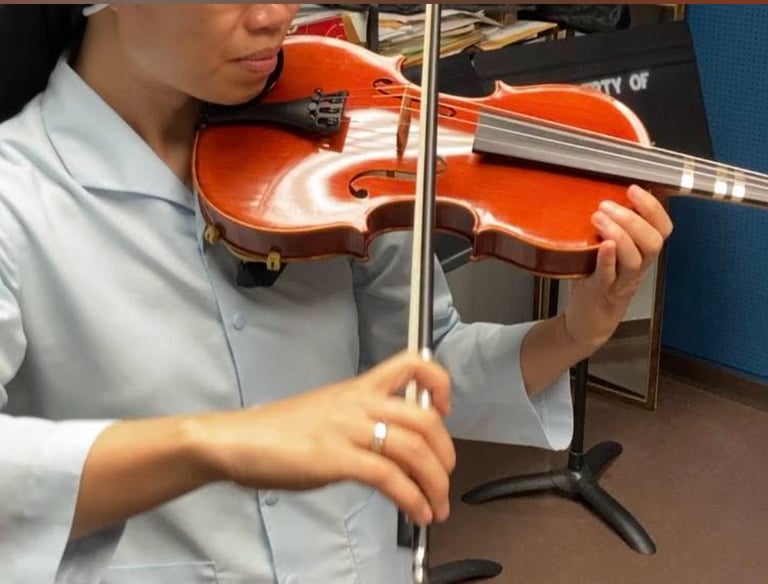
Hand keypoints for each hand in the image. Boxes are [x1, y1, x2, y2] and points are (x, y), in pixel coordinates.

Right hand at [196, 351, 454, 525]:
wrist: (238, 440)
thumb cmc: (279, 430)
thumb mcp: (328, 412)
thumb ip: (361, 420)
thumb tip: (392, 446)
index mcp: (358, 388)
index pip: (412, 363)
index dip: (439, 382)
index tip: (444, 409)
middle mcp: (359, 403)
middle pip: (425, 418)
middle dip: (446, 453)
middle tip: (446, 476)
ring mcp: (348, 429)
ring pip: (413, 449)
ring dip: (435, 483)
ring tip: (437, 505)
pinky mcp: (336, 458)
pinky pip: (388, 477)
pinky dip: (411, 498)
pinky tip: (416, 512)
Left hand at [564, 185, 673, 351]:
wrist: (587, 322)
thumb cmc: (597, 281)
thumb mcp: (608, 252)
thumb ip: (611, 229)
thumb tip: (598, 192)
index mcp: (643, 255)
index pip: (662, 229)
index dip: (653, 208)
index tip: (633, 189)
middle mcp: (638, 268)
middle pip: (652, 242)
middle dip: (634, 219)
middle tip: (607, 204)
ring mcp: (622, 282)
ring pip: (635, 258)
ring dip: (619, 234)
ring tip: (598, 217)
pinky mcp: (602, 292)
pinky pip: (610, 276)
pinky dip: (608, 259)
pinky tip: (603, 244)